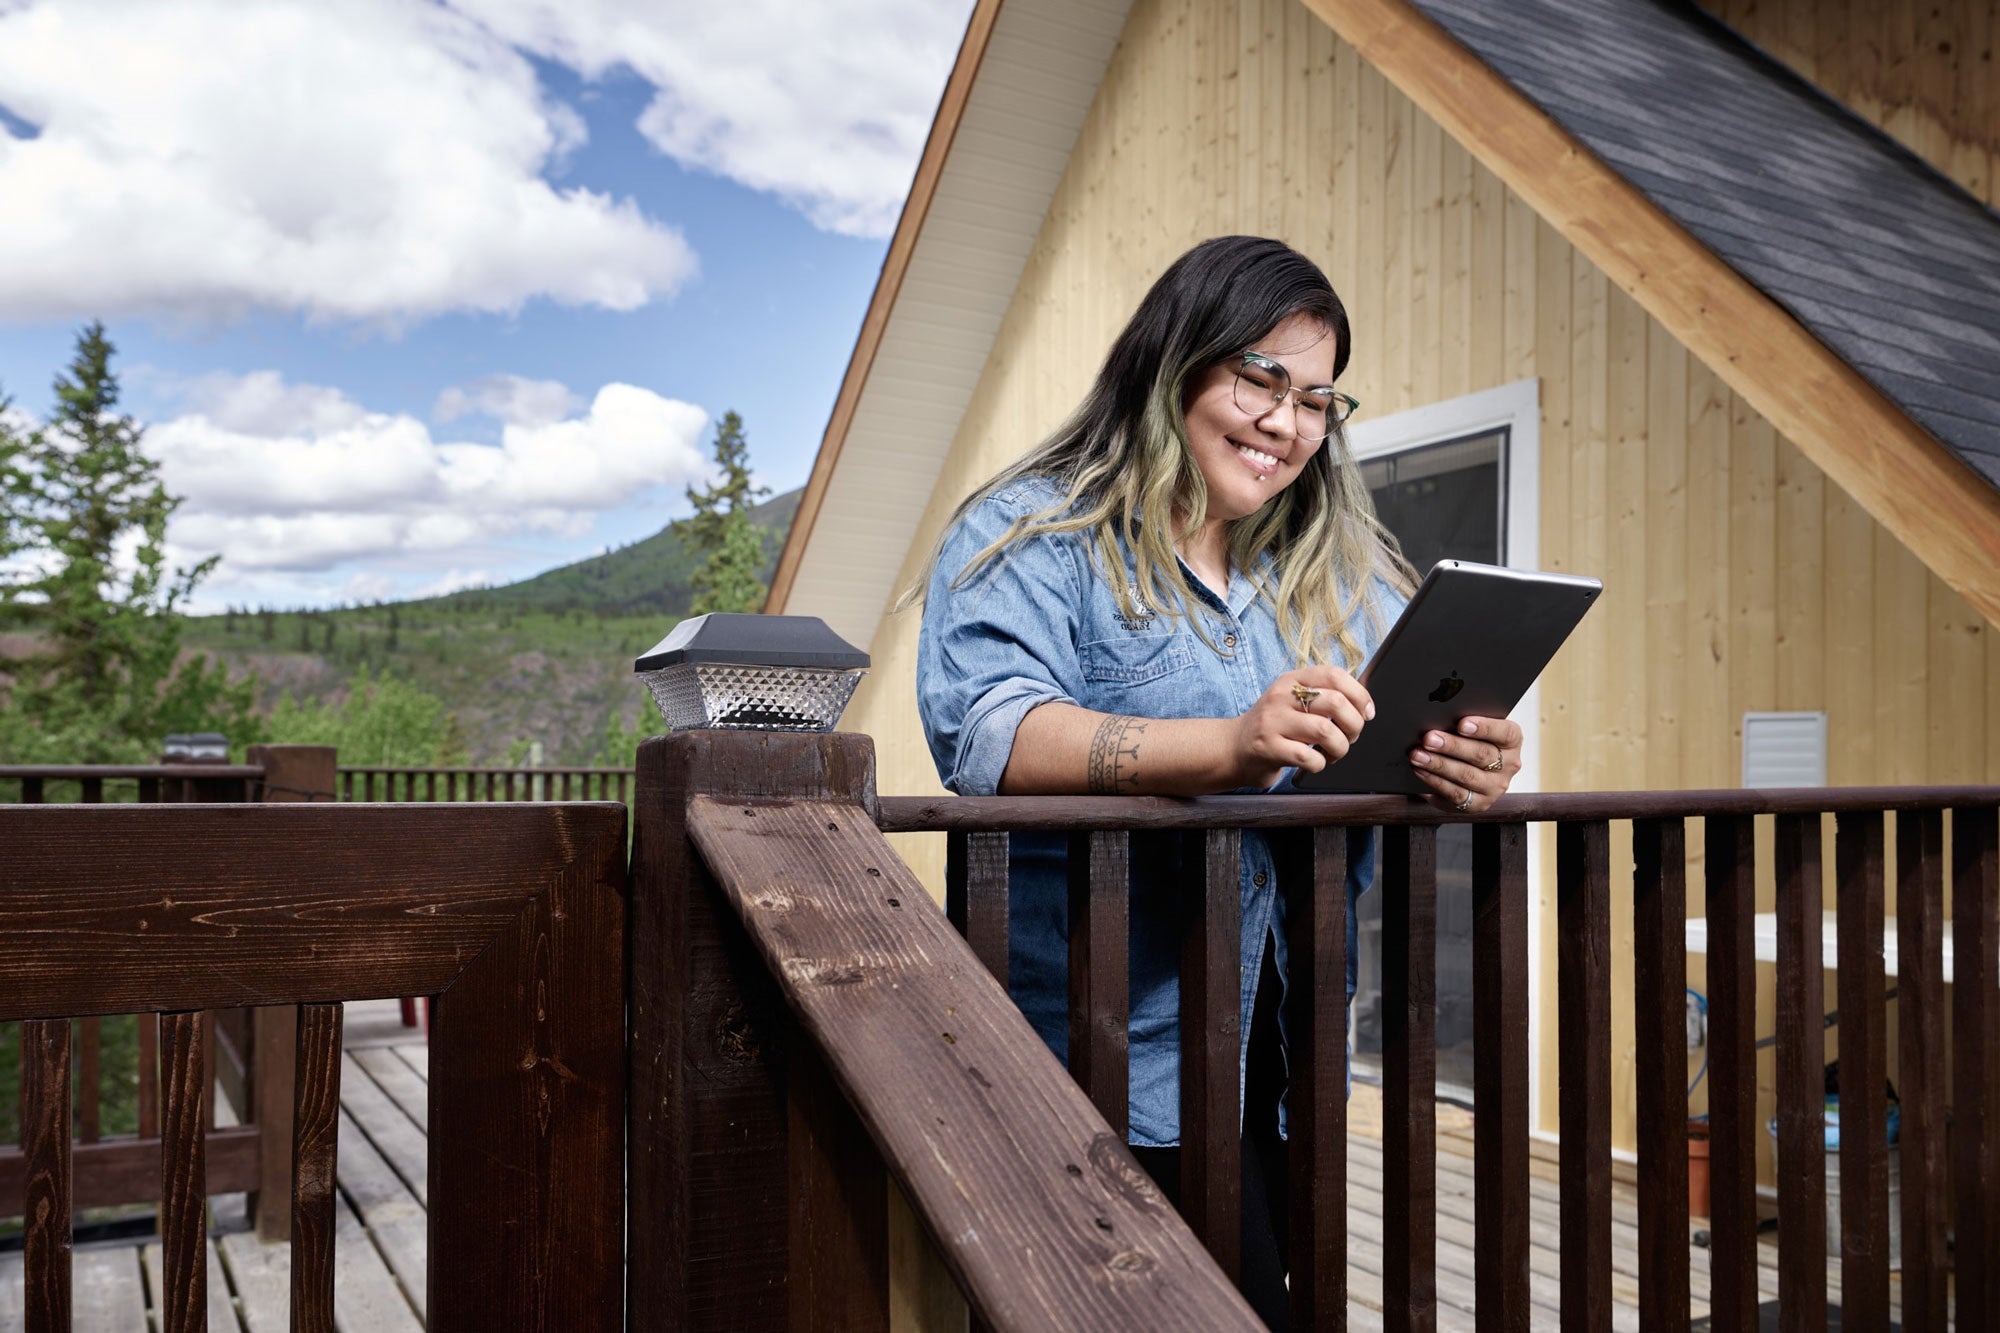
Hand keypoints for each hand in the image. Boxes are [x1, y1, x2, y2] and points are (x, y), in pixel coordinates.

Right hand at [1230, 665, 1373, 787]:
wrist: (1233, 748)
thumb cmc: (1274, 727)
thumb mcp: (1294, 701)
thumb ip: (1324, 697)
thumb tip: (1364, 705)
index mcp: (1292, 680)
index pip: (1335, 675)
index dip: (1359, 694)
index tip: (1367, 713)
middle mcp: (1281, 696)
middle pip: (1335, 702)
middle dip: (1354, 725)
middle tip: (1350, 738)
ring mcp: (1272, 721)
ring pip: (1325, 730)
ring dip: (1340, 748)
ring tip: (1333, 753)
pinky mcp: (1267, 747)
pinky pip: (1308, 757)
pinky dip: (1320, 764)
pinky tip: (1315, 762)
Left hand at [1410, 715, 1522, 813]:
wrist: (1466, 771)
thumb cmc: (1469, 741)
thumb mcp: (1473, 729)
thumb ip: (1464, 723)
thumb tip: (1439, 718)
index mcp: (1512, 741)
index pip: (1505, 732)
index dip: (1484, 727)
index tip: (1461, 723)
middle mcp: (1509, 765)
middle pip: (1482, 754)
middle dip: (1452, 746)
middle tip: (1428, 739)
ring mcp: (1495, 787)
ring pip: (1467, 776)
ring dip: (1439, 764)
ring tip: (1417, 755)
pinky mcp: (1479, 804)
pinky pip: (1456, 794)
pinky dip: (1434, 781)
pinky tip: (1420, 770)